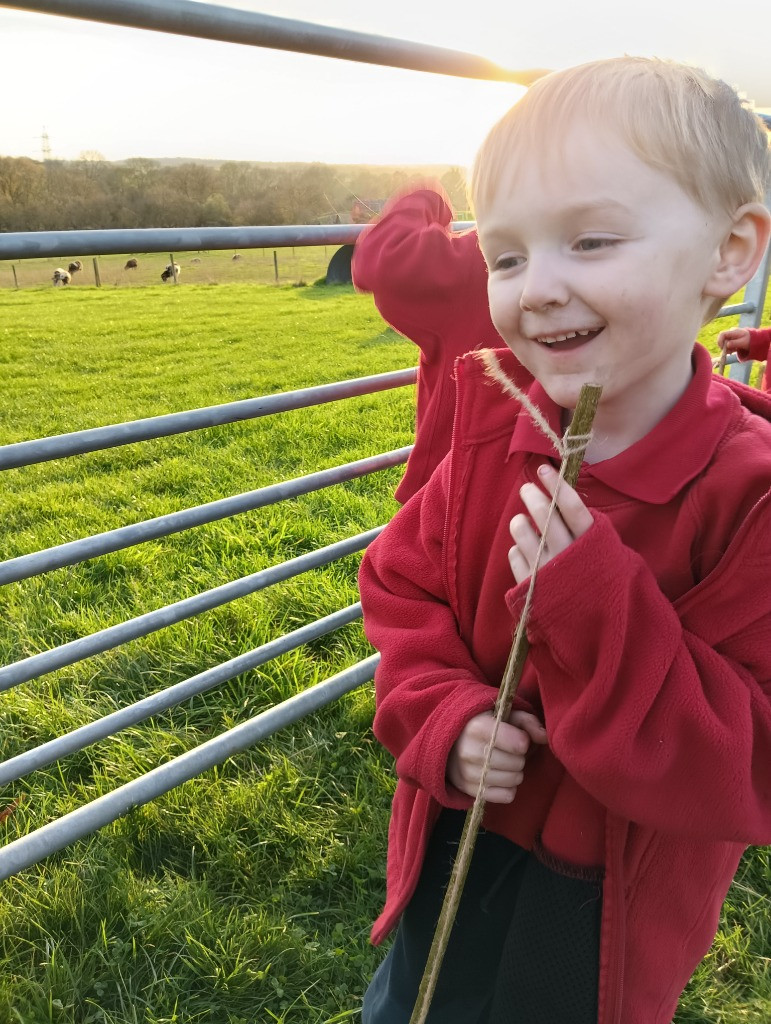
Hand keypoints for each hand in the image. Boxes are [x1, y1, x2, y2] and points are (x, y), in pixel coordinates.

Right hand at [447, 709, 547, 802]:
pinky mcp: (468, 791)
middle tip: (509, 751)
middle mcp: (468, 751)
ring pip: (513, 780)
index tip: (516, 736)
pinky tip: (500, 776)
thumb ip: (527, 722)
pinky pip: (506, 796)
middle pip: (517, 763)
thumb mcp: (505, 715)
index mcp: (477, 727)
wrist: (452, 741)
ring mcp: (466, 774)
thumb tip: (544, 736)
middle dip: (519, 757)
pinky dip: (508, 788)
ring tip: (505, 763)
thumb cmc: (485, 725)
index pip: (519, 744)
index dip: (523, 740)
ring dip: (515, 772)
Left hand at [508, 463, 593, 584]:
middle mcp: (567, 555)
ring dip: (519, 522)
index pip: (571, 506)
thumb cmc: (601, 580)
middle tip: (526, 489)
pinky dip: (517, 550)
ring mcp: (546, 571)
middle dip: (531, 495)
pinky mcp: (529, 587)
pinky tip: (525, 552)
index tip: (543, 469)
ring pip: (521, 532)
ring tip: (522, 522)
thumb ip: (587, 527)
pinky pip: (513, 556)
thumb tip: (563, 497)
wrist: (595, 626)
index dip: (556, 485)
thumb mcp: (605, 552)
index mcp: (591, 544)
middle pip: (543, 514)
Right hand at [716, 327, 750, 357]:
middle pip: (722, 340)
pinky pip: (726, 345)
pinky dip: (729, 349)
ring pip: (724, 344)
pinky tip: (734, 350)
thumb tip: (727, 345)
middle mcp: (730, 333)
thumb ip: (735, 343)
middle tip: (729, 352)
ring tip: (734, 350)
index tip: (722, 348)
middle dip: (724, 347)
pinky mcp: (731, 340)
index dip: (720, 341)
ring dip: (727, 349)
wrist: (755, 340)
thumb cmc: (749, 340)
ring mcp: (730, 337)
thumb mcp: (743, 342)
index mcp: (733, 332)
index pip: (722, 334)